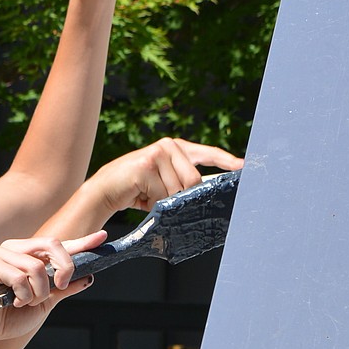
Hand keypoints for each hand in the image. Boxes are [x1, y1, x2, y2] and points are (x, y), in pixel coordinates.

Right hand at [0, 231, 105, 340]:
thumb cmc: (8, 316)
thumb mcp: (44, 303)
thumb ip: (63, 289)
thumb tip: (88, 277)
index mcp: (28, 255)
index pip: (58, 245)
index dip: (81, 242)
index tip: (101, 238)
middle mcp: (15, 248)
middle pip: (52, 244)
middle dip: (64, 268)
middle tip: (60, 288)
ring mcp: (1, 253)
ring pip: (37, 266)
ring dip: (37, 292)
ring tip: (25, 303)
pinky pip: (19, 276)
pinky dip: (23, 295)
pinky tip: (13, 302)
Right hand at [94, 137, 244, 213]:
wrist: (105, 190)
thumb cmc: (136, 190)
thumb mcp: (164, 183)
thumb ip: (182, 182)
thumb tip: (203, 194)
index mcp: (176, 148)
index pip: (206, 153)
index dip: (225, 161)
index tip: (242, 167)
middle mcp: (169, 146)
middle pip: (193, 181)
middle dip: (180, 197)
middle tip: (159, 197)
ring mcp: (158, 153)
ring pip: (177, 191)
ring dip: (163, 202)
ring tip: (145, 195)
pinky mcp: (147, 165)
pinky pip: (161, 195)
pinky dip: (151, 203)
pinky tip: (138, 195)